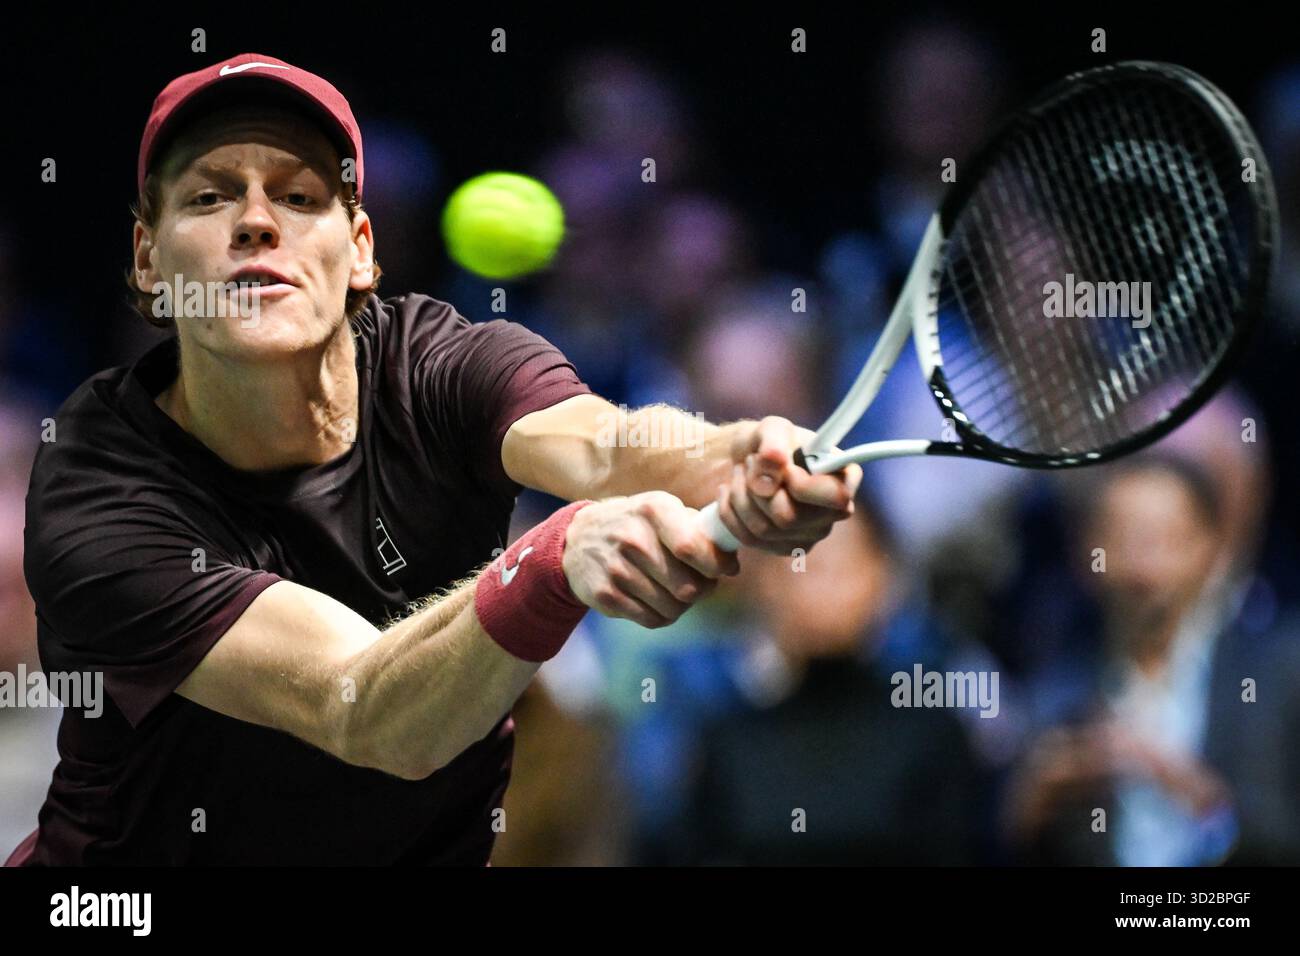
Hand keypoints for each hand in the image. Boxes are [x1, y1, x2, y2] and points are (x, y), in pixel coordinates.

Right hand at [562, 491, 739, 627]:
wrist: (578, 538)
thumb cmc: (636, 524)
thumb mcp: (662, 510)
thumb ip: (698, 529)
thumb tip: (731, 559)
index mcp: (653, 510)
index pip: (691, 547)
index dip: (716, 565)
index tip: (725, 569)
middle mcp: (632, 538)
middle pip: (687, 587)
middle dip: (703, 590)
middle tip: (701, 584)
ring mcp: (616, 569)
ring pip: (672, 608)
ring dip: (683, 605)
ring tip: (677, 591)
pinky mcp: (605, 596)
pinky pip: (652, 620)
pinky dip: (662, 615)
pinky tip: (657, 600)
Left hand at [714, 416, 862, 553]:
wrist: (751, 459)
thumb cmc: (771, 441)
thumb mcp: (771, 428)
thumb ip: (773, 443)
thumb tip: (769, 480)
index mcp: (845, 478)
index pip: (835, 498)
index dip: (802, 485)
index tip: (784, 467)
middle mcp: (835, 512)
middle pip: (789, 518)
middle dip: (758, 487)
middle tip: (751, 461)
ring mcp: (810, 534)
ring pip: (764, 530)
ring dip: (740, 495)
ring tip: (741, 472)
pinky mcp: (784, 548)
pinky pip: (748, 539)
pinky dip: (730, 511)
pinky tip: (731, 491)